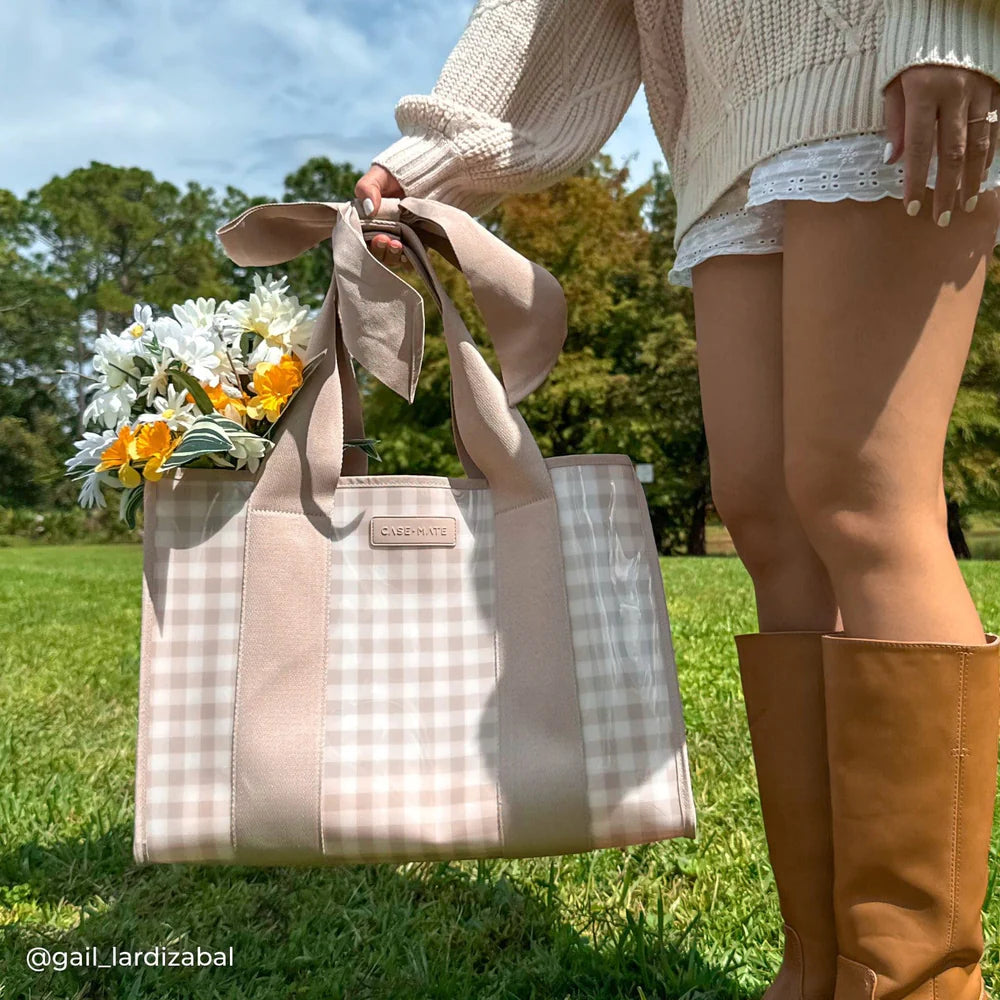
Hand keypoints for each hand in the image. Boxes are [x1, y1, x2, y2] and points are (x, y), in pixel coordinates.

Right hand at [355, 164, 412, 270]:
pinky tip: (409, 252)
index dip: (365, 244)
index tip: (376, 236)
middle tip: (385, 240)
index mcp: (365, 224)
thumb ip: (367, 189)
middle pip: (376, 254)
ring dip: (392, 255)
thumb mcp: (376, 178)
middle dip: (380, 250)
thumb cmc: (392, 177)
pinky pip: (409, 260)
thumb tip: (369, 210)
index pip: (361, 241)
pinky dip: (408, 259)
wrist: (421, 176)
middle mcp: (380, 236)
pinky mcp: (413, 246)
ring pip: (391, 259)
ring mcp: (397, 243)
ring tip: (397, 245)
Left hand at [884, 64, 999, 225]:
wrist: (947, 15)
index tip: (912, 207)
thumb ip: (894, 121)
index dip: (916, 180)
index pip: (918, 147)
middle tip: (943, 218)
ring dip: (973, 178)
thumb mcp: (892, 83)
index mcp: (924, 92)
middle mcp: (956, 93)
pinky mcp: (996, 86)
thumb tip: (891, 160)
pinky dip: (990, 153)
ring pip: (980, 142)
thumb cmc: (910, 54)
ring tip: (966, 205)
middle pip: (952, 152)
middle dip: (948, 189)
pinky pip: (995, 125)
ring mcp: (980, 89)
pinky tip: (983, 174)